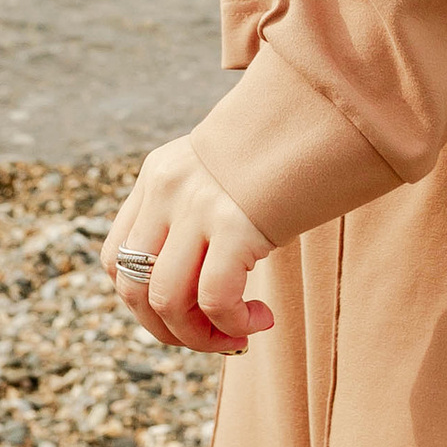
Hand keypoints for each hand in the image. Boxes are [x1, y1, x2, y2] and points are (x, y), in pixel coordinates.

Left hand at [103, 138, 274, 355]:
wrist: (328, 108)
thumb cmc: (289, 150)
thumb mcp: (225, 174)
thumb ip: (200, 213)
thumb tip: (201, 293)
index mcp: (159, 174)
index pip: (117, 257)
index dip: (143, 303)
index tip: (186, 314)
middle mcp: (167, 188)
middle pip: (132, 287)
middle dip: (169, 331)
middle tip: (214, 338)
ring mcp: (198, 204)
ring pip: (165, 300)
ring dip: (200, 336)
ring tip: (240, 334)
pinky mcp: (235, 223)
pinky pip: (215, 298)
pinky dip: (233, 325)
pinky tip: (261, 318)